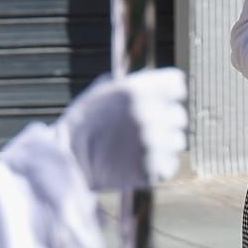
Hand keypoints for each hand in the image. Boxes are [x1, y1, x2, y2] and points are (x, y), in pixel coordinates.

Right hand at [56, 68, 189, 191]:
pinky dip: (159, 165)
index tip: (161, 101)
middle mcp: (148, 113)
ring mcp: (151, 142)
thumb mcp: (98, 94)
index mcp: (136, 91)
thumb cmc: (81, 126)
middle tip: (145, 130)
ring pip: (177, 141)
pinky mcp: (152, 167)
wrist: (68, 161)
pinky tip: (139, 162)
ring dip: (164, 144)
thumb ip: (125, 86)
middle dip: (166, 121)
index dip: (169, 93)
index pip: (177, 83)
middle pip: (179, 114)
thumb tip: (140, 80)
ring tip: (139, 147)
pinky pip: (170, 163)